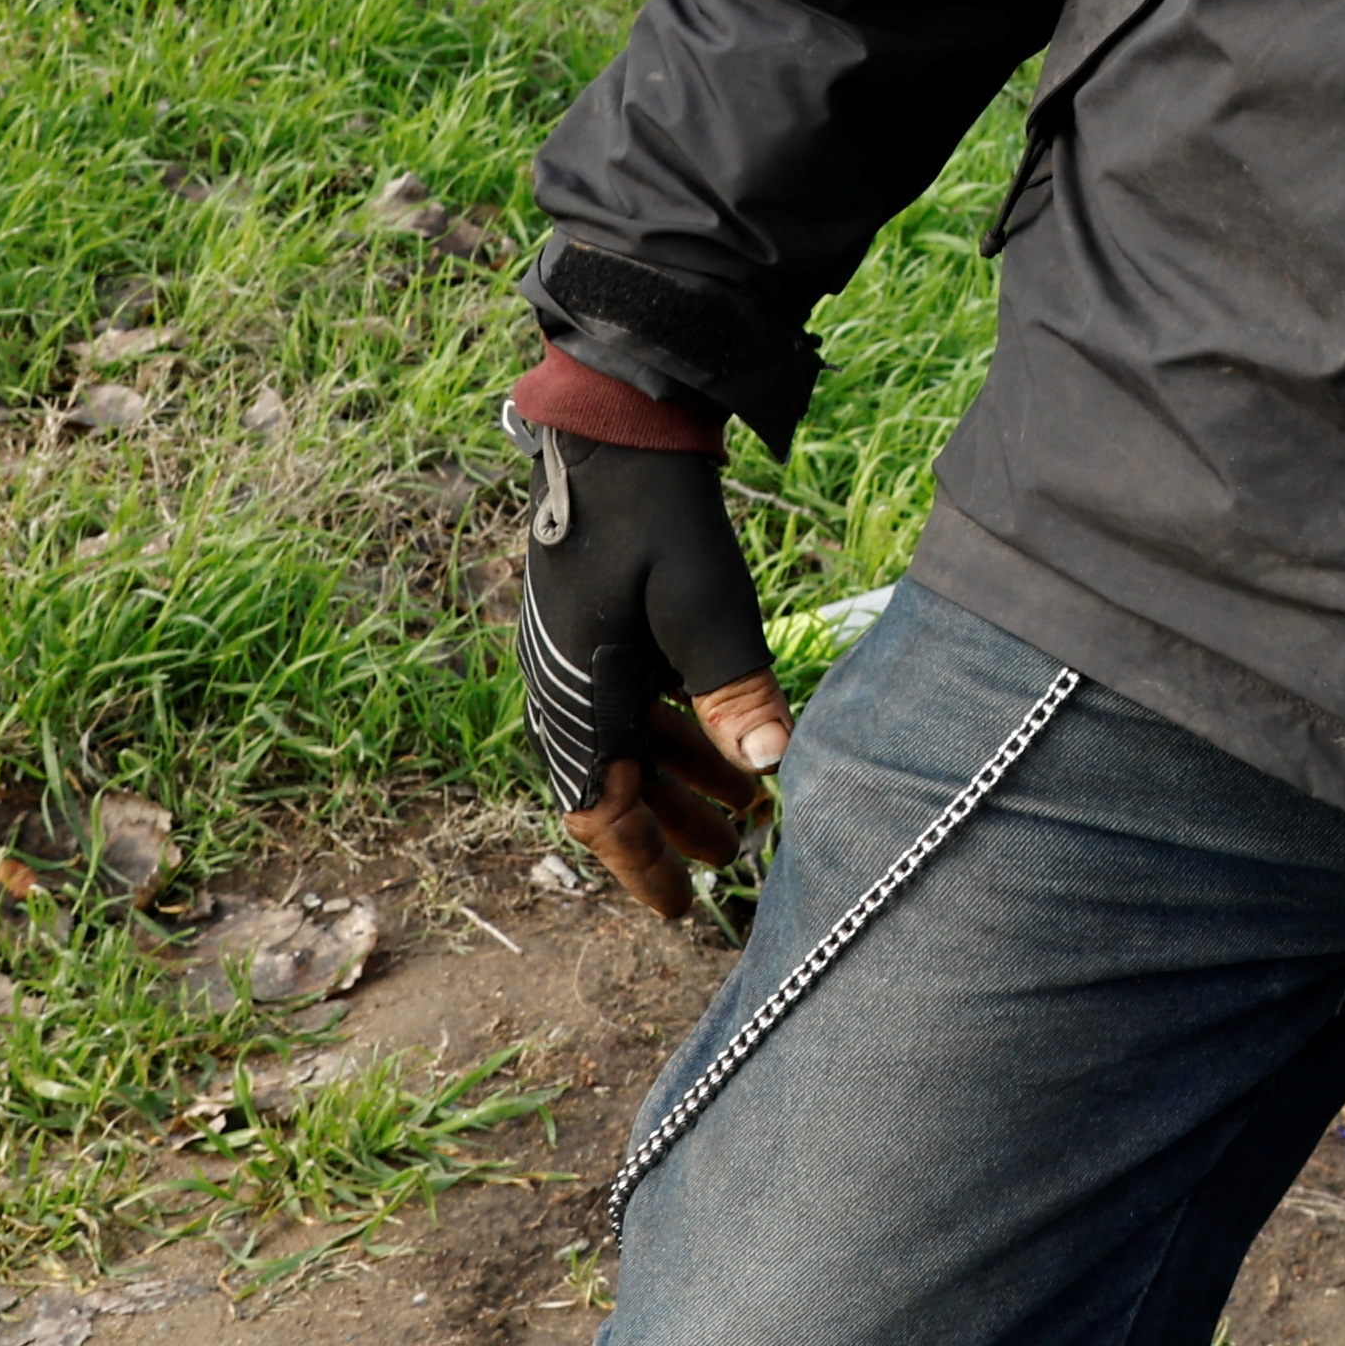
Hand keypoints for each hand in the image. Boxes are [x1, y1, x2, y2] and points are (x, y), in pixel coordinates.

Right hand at [519, 424, 795, 919]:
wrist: (616, 435)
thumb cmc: (655, 520)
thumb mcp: (703, 609)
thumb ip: (735, 689)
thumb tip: (774, 764)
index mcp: (578, 700)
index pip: (600, 812)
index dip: (643, 865)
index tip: (681, 910)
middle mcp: (569, 690)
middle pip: (621, 787)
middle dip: (677, 829)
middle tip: (735, 861)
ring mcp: (586, 661)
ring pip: (636, 746)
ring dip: (689, 779)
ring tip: (750, 811)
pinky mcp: (609, 631)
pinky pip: (643, 706)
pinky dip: (687, 729)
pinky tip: (737, 738)